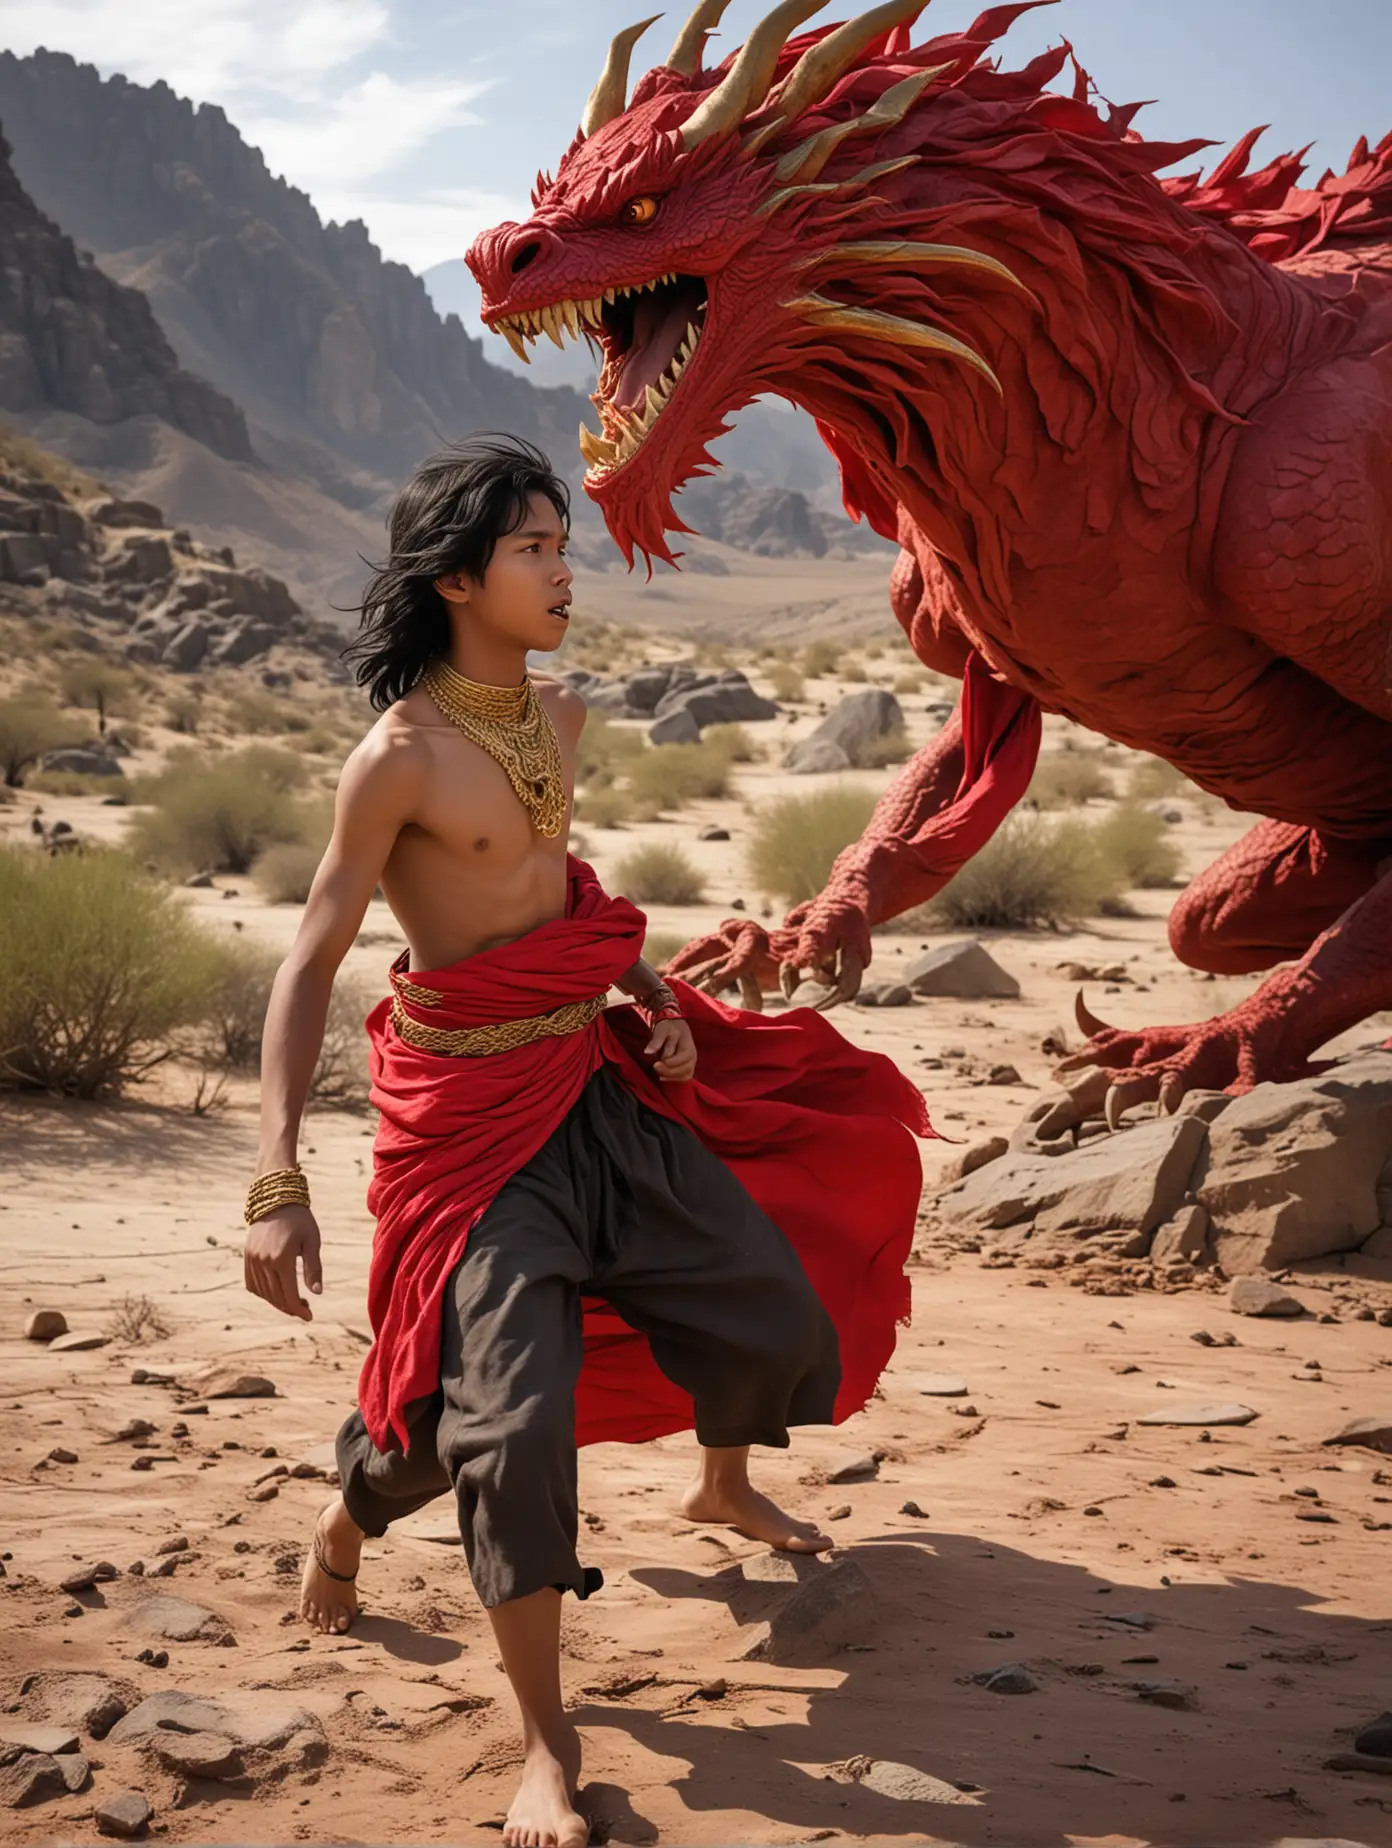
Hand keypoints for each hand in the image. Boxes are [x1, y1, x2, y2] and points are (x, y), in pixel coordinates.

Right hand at [244, 1203, 323, 1321]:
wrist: (276, 1199)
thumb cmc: (300, 1220)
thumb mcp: (312, 1242)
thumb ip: (314, 1269)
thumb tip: (317, 1293)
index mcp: (282, 1259)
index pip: (289, 1295)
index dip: (299, 1310)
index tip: (309, 1317)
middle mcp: (264, 1262)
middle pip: (276, 1297)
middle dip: (291, 1308)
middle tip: (305, 1309)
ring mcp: (253, 1260)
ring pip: (263, 1293)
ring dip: (277, 1302)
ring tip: (293, 1301)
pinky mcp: (247, 1257)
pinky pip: (252, 1284)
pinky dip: (263, 1293)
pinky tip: (276, 1292)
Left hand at [644, 1016, 696, 1082]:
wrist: (675, 1026)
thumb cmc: (668, 1027)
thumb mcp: (662, 1029)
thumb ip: (656, 1040)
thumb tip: (647, 1052)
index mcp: (688, 1044)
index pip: (684, 1056)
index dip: (671, 1062)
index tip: (656, 1064)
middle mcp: (693, 1055)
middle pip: (686, 1068)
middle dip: (670, 1071)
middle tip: (655, 1068)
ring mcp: (692, 1063)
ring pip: (685, 1075)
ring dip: (671, 1076)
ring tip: (658, 1074)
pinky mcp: (688, 1067)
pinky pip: (684, 1077)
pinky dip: (674, 1079)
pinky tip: (663, 1077)